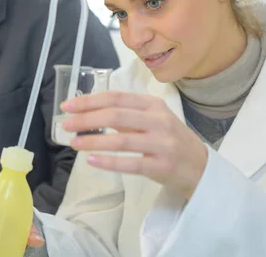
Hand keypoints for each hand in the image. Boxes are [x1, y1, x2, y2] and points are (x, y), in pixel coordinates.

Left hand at [61, 91, 207, 200]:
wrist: (200, 166)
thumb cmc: (169, 139)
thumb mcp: (151, 119)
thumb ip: (124, 114)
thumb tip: (88, 111)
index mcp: (153, 104)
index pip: (116, 98)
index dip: (89, 101)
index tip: (68, 105)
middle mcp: (159, 120)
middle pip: (116, 115)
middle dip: (86, 119)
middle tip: (65, 124)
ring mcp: (162, 144)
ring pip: (121, 140)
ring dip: (93, 140)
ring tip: (73, 143)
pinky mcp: (162, 166)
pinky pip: (131, 163)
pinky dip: (109, 162)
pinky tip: (91, 160)